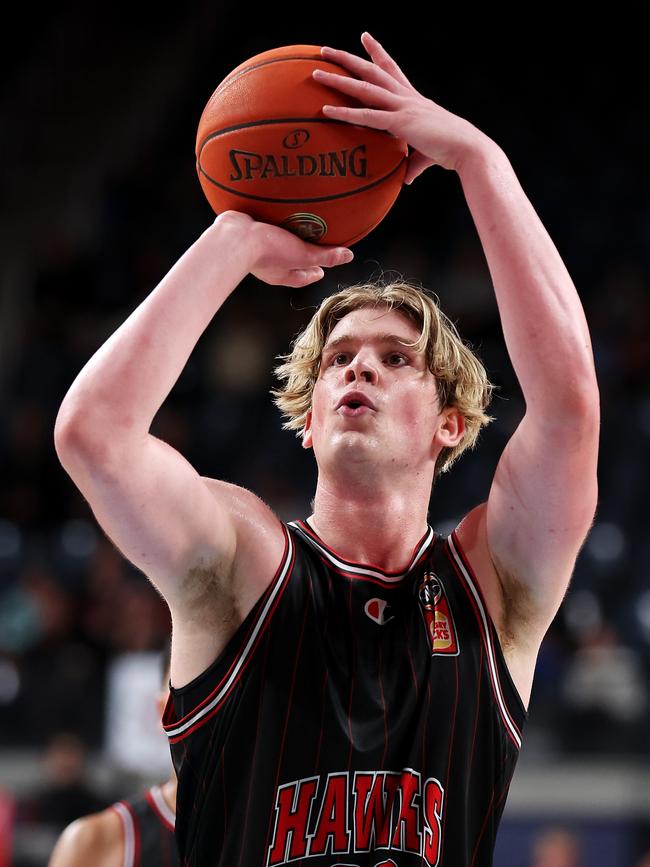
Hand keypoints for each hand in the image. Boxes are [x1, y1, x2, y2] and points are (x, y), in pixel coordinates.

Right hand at [216, 211, 353, 287]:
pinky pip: (263, 228)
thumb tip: (349, 256)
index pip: (300, 277)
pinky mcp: (246, 232)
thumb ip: (325, 256)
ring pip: (274, 245)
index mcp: (280, 274)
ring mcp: (255, 249)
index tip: (321, 271)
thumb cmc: (267, 250)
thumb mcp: (302, 254)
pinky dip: (272, 224)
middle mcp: (267, 264)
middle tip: (310, 250)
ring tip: (294, 230)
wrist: (234, 236)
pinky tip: (275, 213)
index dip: (312, 274)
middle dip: (299, 258)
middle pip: (287, 262)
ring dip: (285, 240)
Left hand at [312, 32, 494, 182]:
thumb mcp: (427, 154)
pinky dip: (345, 113)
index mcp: (414, 99)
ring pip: (364, 88)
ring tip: (316, 72)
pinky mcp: (401, 123)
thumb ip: (412, 164)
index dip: (377, 53)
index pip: (392, 70)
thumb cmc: (452, 151)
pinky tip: (326, 110)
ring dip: (339, 79)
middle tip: (325, 49)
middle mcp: (407, 97)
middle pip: (372, 71)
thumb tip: (405, 180)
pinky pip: (367, 116)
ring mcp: (403, 107)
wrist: (468, 148)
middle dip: (348, 58)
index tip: (364, 36)